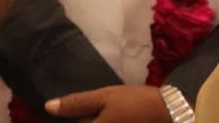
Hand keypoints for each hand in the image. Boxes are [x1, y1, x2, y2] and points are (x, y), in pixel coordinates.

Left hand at [45, 85, 169, 120]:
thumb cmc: (135, 103)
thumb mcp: (105, 97)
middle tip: (89, 110)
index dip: (66, 119)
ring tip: (98, 112)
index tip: (65, 113)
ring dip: (90, 120)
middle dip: (81, 119)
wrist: (170, 113)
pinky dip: (100, 122)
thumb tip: (48, 106)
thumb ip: (76, 104)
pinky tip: (104, 117)